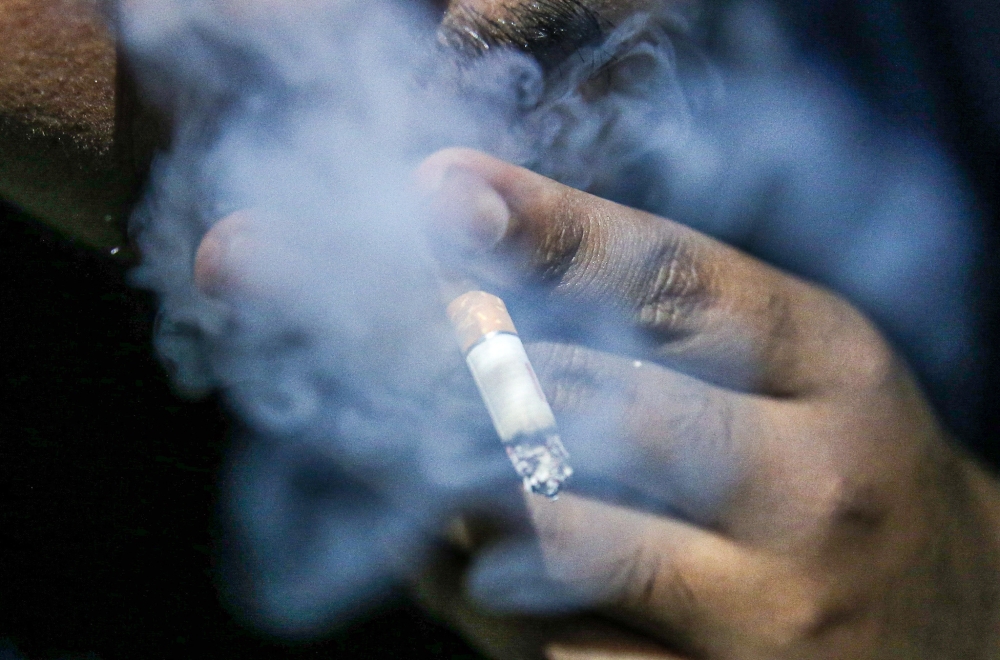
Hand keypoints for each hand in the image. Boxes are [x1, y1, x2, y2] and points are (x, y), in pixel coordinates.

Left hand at [411, 148, 999, 659]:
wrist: (958, 626)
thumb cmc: (845, 474)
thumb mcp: (801, 371)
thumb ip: (674, 321)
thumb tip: (480, 263)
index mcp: (835, 375)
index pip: (676, 285)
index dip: (547, 232)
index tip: (444, 192)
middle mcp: (815, 496)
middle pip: (600, 408)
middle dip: (470, 365)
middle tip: (392, 341)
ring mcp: (772, 620)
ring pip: (554, 541)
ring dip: (454, 491)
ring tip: (417, 455)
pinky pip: (553, 653)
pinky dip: (477, 599)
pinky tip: (458, 560)